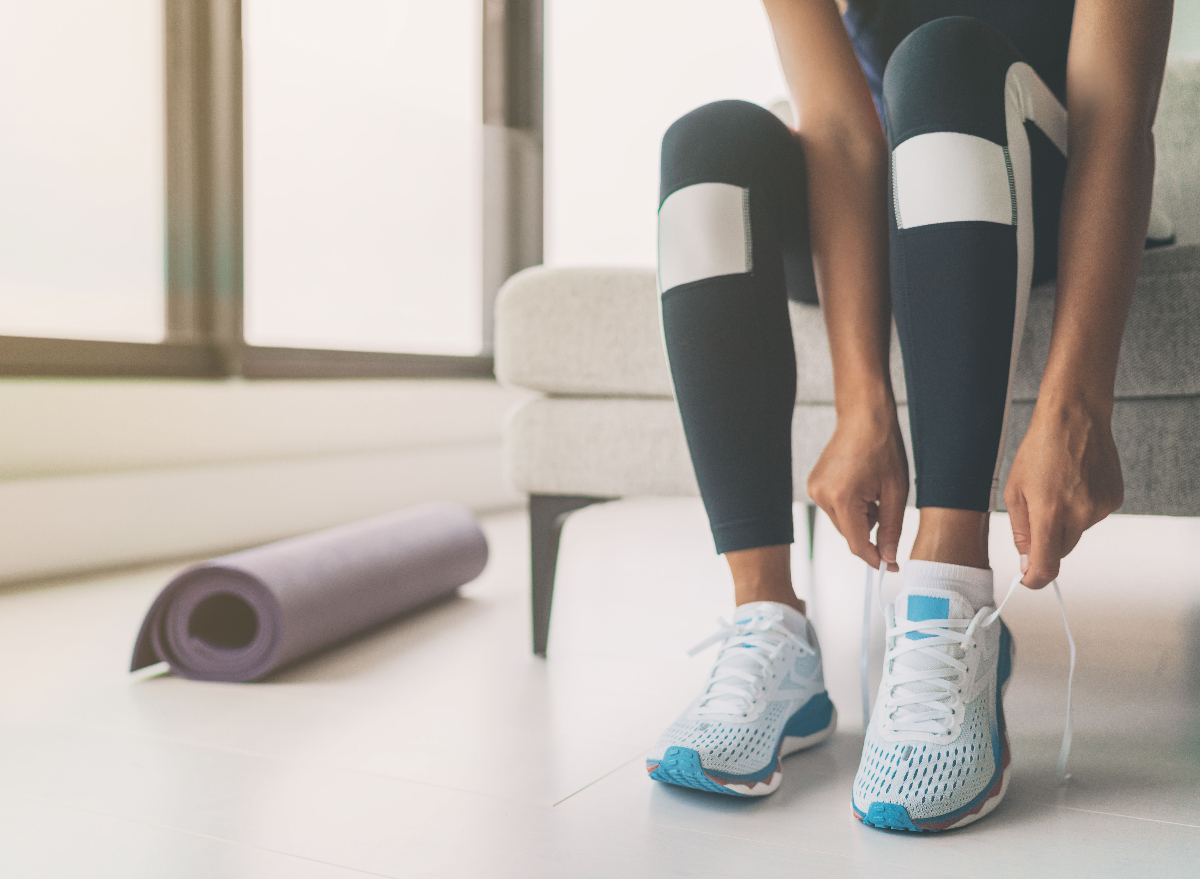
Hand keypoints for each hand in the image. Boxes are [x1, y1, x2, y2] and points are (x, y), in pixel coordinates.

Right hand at [807, 406, 908, 570]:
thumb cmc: (882, 446)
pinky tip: (861, 486)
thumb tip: (889, 557)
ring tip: (873, 490)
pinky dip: (851, 506)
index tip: (890, 566)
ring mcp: (814, 489)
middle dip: (870, 529)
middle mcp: (822, 496)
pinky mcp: (814, 484)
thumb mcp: (895, 491)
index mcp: (842, 498)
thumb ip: (892, 528)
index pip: (857, 543)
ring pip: (843, 522)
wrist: (864, 416)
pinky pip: (835, 508)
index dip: (876, 558)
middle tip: (885, 504)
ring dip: (861, 516)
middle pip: (849, 534)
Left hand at [1004, 400, 1123, 587]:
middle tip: (1037, 514)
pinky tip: (1075, 483)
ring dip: (1064, 522)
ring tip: (1058, 487)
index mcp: (1049, 512)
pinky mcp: (1115, 500)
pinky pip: (1092, 517)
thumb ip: (1021, 531)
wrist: (1074, 419)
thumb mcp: (1014, 491)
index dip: (1035, 579)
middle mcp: (1079, 514)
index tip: (1028, 580)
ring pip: (1076, 533)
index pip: (1046, 565)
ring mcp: (1101, 508)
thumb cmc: (1039, 451)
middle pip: (1061, 551)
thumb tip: (1026, 562)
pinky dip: (1081, 509)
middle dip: (1046, 543)